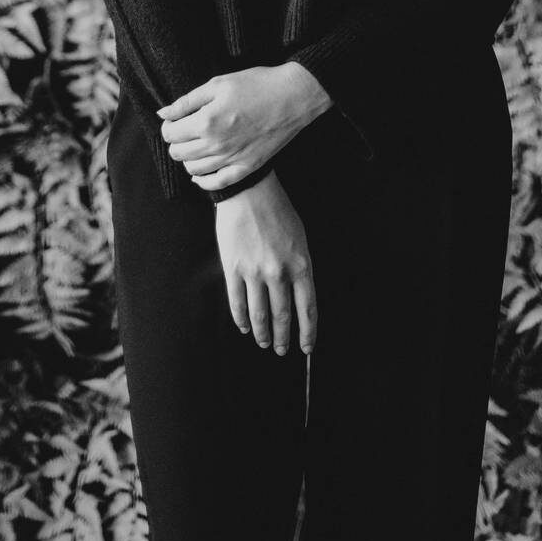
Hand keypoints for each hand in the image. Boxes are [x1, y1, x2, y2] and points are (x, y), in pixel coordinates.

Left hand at [156, 61, 330, 192]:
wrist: (292, 96)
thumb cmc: (255, 84)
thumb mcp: (217, 84)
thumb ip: (186, 101)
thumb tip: (163, 114)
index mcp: (206, 122)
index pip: (170, 134)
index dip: (168, 126)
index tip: (175, 119)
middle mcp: (217, 145)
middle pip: (178, 153)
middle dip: (176, 141)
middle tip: (185, 130)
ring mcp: (232, 159)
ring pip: (194, 170)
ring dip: (188, 158)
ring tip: (195, 145)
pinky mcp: (248, 167)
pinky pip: (217, 183)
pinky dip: (204, 181)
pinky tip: (201, 173)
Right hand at [214, 172, 316, 355]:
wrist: (249, 190)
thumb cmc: (277, 210)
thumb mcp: (300, 238)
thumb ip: (300, 267)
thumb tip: (298, 296)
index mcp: (301, 264)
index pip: (308, 309)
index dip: (308, 333)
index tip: (307, 348)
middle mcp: (279, 272)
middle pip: (282, 316)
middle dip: (283, 338)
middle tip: (281, 350)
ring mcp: (254, 272)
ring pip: (259, 315)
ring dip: (262, 334)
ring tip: (263, 343)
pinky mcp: (233, 268)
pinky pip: (237, 302)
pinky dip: (241, 319)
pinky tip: (245, 327)